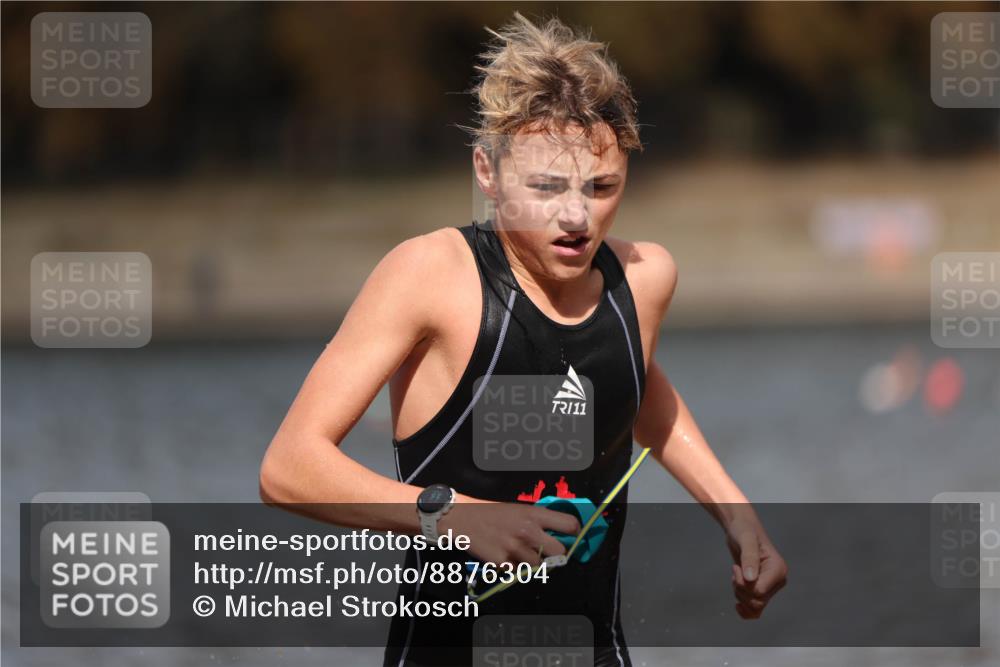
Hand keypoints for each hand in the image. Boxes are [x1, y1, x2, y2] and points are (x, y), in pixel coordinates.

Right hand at [438, 495, 579, 566]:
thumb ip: (538, 521)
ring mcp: (515, 548)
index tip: (572, 538)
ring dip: (533, 564)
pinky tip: (505, 557)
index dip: (575, 533)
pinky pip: (518, 572)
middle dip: (557, 556)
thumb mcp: (518, 509)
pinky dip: (514, 569)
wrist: (462, 519)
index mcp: (534, 514)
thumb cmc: (492, 513)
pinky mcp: (502, 563)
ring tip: (521, 554)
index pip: (569, 524)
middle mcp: (528, 531)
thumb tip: (560, 535)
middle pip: (561, 552)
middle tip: (549, 554)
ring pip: (539, 566)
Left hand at [724, 515, 787, 618]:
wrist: (741, 529)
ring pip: (755, 606)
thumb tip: (750, 579)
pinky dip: (746, 611)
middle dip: (740, 590)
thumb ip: (749, 558)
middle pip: (757, 602)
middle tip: (735, 572)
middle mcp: (778, 581)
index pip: (760, 592)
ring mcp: (770, 587)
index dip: (743, 584)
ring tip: (736, 576)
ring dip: (740, 595)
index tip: (737, 567)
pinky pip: (756, 611)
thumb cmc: (744, 531)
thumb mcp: (746, 540)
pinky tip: (738, 605)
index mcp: (779, 570)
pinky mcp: (762, 590)